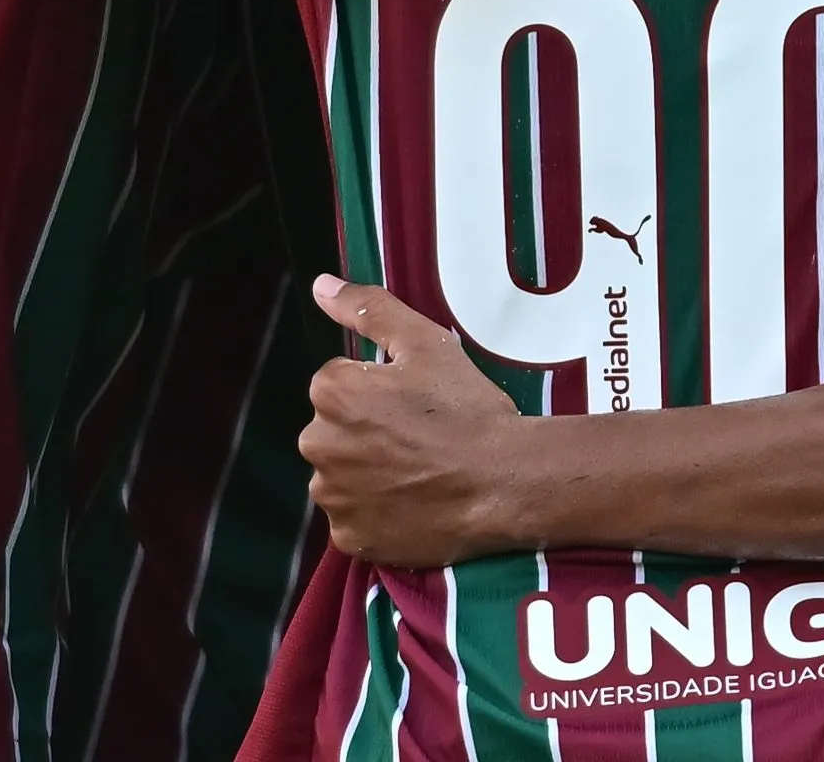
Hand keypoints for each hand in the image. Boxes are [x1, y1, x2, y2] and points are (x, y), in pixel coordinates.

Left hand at [300, 275, 530, 566]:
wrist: (505, 482)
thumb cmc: (468, 410)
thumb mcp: (426, 343)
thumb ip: (368, 309)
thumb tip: (322, 286)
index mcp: (331, 392)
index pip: (339, 385)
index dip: (380, 392)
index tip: (416, 405)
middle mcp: (318, 445)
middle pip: (335, 432)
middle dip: (367, 433)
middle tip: (421, 438)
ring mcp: (333, 497)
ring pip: (343, 477)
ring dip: (369, 474)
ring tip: (421, 472)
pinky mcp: (351, 538)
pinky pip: (355, 520)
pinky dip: (378, 514)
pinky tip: (414, 503)